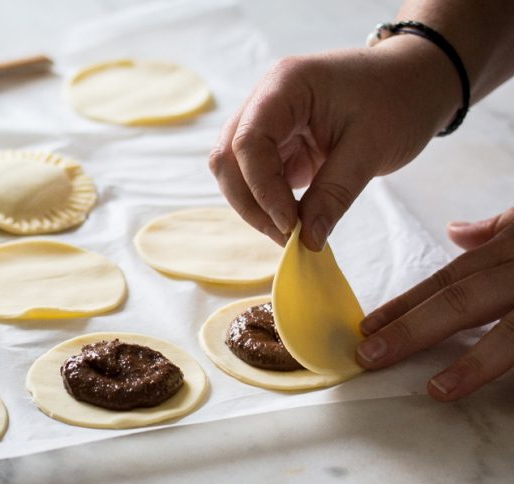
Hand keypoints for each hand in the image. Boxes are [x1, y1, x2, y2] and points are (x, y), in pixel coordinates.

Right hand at [209, 36, 458, 249]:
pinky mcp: (277, 142)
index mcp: (285, 85)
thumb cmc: (400, 99)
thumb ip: (335, 194)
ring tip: (291, 232)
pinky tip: (293, 220)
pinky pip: (256, 176)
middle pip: (228, 157)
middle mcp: (265, 100)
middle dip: (251, 202)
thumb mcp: (372, 148)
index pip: (249, 142)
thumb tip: (308, 240)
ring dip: (255, 205)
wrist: (418, 81)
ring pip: (235, 171)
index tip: (290, 225)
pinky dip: (268, 202)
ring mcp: (268, 121)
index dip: (262, 188)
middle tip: (287, 237)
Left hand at [357, 208, 513, 400]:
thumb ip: (495, 231)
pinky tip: (492, 391)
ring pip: (512, 332)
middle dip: (413, 329)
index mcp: (511, 249)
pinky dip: (505, 363)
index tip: (366, 328)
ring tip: (438, 390)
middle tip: (370, 355)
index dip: (405, 304)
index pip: (449, 279)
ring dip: (473, 363)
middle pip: (464, 299)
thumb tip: (456, 232)